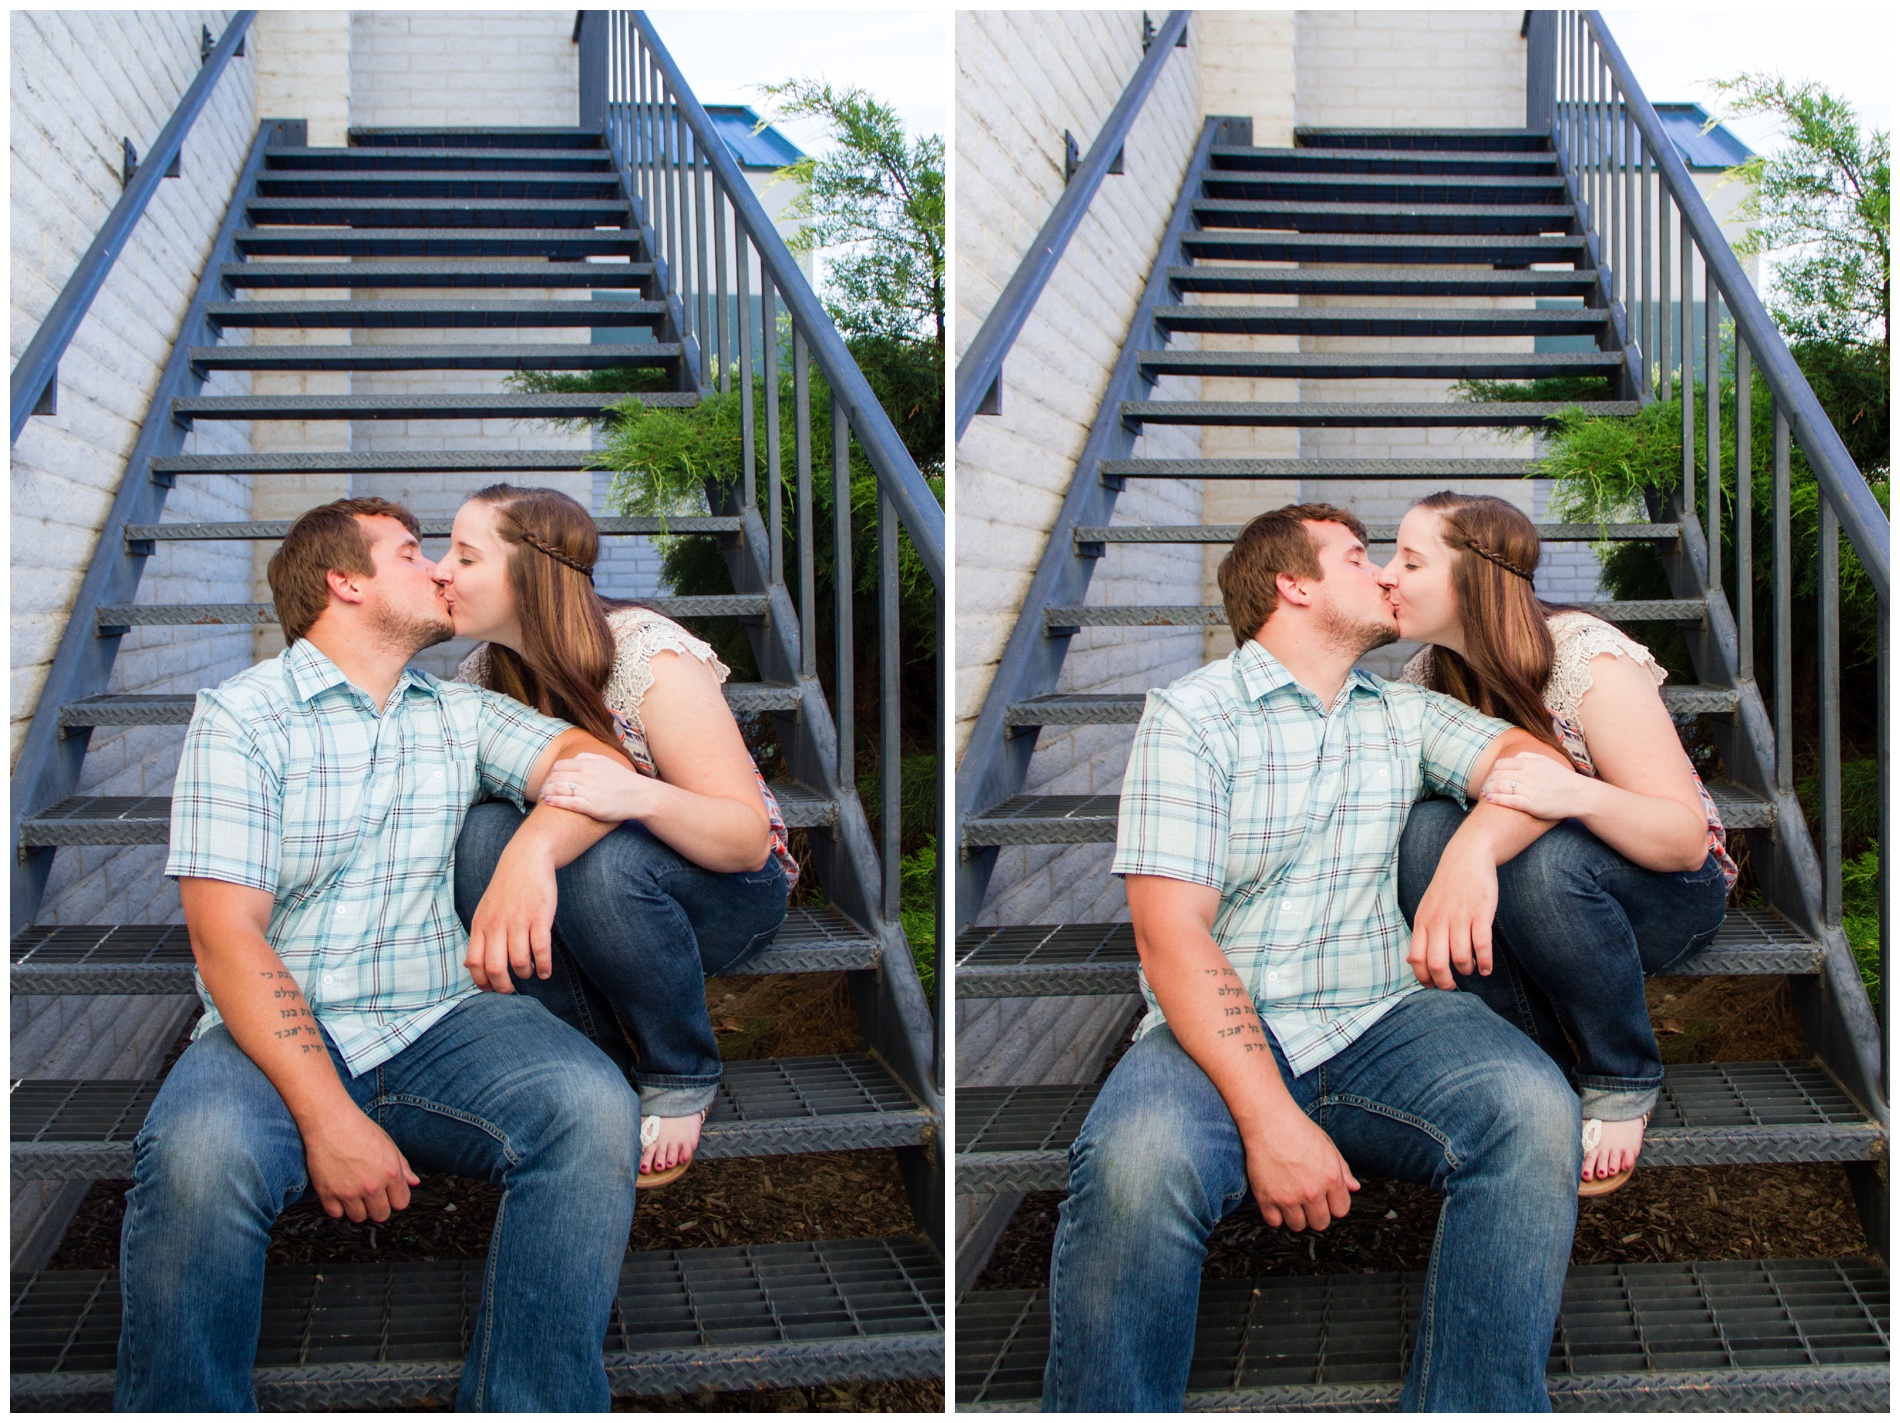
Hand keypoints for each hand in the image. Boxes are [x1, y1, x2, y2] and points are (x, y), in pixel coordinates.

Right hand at [302, 1104, 419, 1222]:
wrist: (330, 1122)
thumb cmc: (359, 1129)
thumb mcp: (388, 1144)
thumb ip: (403, 1166)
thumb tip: (414, 1182)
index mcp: (390, 1173)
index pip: (401, 1203)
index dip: (395, 1199)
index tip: (389, 1194)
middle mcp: (371, 1185)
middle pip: (381, 1215)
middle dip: (378, 1207)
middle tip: (371, 1195)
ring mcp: (349, 1191)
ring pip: (359, 1218)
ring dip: (358, 1208)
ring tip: (355, 1193)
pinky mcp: (327, 1193)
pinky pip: (336, 1214)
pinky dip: (337, 1207)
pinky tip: (339, 1193)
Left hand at [466, 840, 557, 990]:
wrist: (526, 859)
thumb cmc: (506, 889)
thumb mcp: (484, 911)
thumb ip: (478, 937)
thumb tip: (468, 965)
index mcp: (480, 925)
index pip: (474, 964)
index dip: (482, 983)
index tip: (492, 989)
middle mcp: (497, 925)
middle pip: (496, 968)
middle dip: (504, 987)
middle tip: (511, 990)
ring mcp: (518, 921)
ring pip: (519, 961)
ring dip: (525, 974)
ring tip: (530, 973)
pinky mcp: (539, 917)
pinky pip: (540, 949)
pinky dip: (544, 966)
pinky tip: (545, 971)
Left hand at [540, 752, 654, 823]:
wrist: (640, 796)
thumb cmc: (623, 780)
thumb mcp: (607, 762)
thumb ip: (589, 758)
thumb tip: (573, 759)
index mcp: (590, 764)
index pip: (561, 766)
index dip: (552, 773)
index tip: (550, 779)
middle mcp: (587, 776)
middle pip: (557, 777)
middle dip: (546, 783)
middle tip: (543, 789)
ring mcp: (589, 791)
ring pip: (560, 789)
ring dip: (547, 792)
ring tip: (543, 796)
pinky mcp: (592, 806)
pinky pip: (568, 802)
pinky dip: (556, 801)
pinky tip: (549, 802)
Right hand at [1242, 1106, 1360, 1231]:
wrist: (1268, 1121)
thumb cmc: (1298, 1129)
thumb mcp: (1328, 1146)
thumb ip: (1343, 1170)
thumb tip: (1354, 1188)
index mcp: (1331, 1178)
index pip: (1341, 1211)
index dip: (1333, 1205)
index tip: (1325, 1199)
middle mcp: (1312, 1191)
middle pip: (1320, 1223)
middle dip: (1316, 1214)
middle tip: (1307, 1200)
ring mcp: (1288, 1197)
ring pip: (1298, 1226)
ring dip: (1295, 1216)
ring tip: (1291, 1200)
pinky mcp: (1266, 1198)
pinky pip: (1274, 1222)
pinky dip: (1275, 1215)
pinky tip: (1275, 1201)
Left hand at [1408, 842, 1497, 988]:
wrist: (1467, 857)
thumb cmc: (1447, 887)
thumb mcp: (1426, 908)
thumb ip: (1421, 934)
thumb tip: (1411, 962)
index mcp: (1423, 922)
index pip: (1417, 959)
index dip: (1424, 979)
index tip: (1433, 986)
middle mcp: (1438, 921)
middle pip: (1437, 964)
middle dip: (1445, 983)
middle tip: (1452, 987)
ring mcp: (1459, 917)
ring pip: (1461, 958)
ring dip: (1467, 970)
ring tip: (1471, 969)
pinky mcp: (1480, 914)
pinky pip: (1482, 946)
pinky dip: (1485, 963)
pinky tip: (1486, 968)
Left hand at [1479, 752, 1589, 820]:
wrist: (1579, 795)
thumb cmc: (1562, 779)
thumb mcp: (1546, 761)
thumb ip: (1528, 757)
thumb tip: (1513, 758)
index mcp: (1530, 763)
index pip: (1501, 764)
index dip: (1493, 771)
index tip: (1490, 777)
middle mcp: (1528, 774)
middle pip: (1498, 775)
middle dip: (1487, 781)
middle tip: (1484, 787)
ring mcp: (1529, 789)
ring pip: (1500, 787)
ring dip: (1488, 790)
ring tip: (1484, 793)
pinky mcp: (1532, 804)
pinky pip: (1509, 800)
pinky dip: (1496, 799)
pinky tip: (1489, 800)